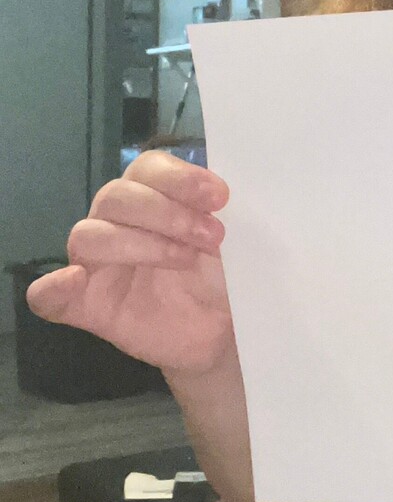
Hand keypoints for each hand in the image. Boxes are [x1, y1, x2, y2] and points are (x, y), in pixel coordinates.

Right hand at [27, 151, 235, 376]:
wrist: (226, 332)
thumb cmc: (225, 277)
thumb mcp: (234, 240)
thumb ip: (222, 211)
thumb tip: (224, 190)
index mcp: (151, 199)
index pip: (146, 168)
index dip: (179, 177)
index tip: (220, 197)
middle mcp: (117, 224)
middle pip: (115, 196)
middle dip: (167, 211)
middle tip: (214, 236)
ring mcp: (97, 266)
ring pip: (89, 235)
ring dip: (139, 243)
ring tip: (186, 260)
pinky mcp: (87, 308)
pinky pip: (48, 297)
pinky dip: (53, 286)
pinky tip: (76, 280)